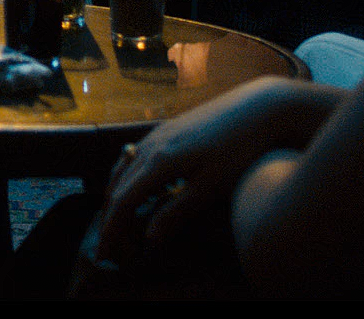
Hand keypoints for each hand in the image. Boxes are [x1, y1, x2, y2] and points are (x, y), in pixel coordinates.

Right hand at [97, 78, 335, 264]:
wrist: (258, 108)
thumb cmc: (239, 149)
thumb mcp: (211, 186)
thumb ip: (177, 211)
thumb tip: (149, 238)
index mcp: (158, 162)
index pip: (123, 201)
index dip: (112, 229)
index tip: (105, 254)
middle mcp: (150, 145)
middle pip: (118, 186)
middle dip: (111, 216)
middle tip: (111, 245)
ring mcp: (157, 134)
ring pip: (123, 169)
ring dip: (116, 197)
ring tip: (119, 221)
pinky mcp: (167, 130)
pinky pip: (134, 157)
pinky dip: (128, 179)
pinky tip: (141, 189)